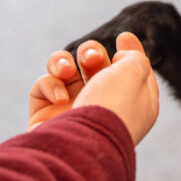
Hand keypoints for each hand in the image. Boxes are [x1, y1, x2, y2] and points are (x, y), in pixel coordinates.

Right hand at [28, 32, 159, 144]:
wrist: (80, 144)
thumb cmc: (113, 106)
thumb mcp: (135, 71)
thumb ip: (134, 56)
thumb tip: (121, 54)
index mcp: (134, 102)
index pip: (132, 72)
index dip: (129, 51)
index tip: (123, 36)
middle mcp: (103, 107)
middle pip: (96, 66)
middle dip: (92, 53)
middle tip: (92, 58)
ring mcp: (73, 111)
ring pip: (64, 71)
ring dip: (63, 62)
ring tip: (67, 71)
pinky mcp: (45, 116)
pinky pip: (44, 85)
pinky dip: (50, 84)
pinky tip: (61, 98)